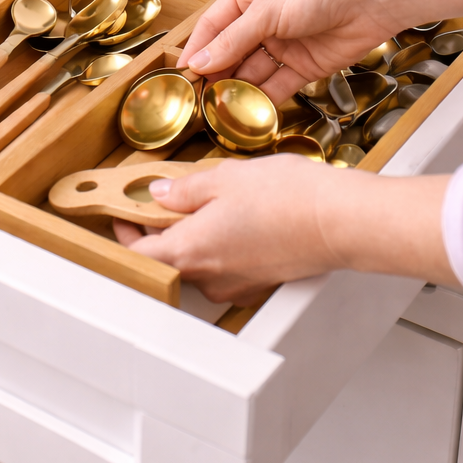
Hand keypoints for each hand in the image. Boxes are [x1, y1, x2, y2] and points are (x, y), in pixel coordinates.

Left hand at [113, 157, 455, 304]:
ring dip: (190, 236)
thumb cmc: (287, 199)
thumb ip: (183, 190)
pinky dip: (219, 244)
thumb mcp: (222, 179)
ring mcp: (237, 284)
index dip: (124, 231)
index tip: (120, 211)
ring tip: (202, 202)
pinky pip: (226, 266)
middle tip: (158, 200)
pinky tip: (234, 217)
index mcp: (190, 251)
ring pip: (197, 263)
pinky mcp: (260, 282)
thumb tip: (160, 194)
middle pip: (166, 259)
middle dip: (158, 229)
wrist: (341, 220)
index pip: (137, 253)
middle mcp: (210, 277)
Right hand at [176, 0, 394, 104]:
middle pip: (231, 51)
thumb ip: (233, 40)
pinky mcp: (306, 65)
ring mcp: (285, 44)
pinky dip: (266, 98)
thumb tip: (200, 62)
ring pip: (253, 71)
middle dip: (216, 72)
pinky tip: (251, 110)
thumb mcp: (267, 11)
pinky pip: (279, 85)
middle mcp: (263, 20)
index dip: (197, 48)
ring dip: (239, 88)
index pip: (213, 25)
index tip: (182, 72)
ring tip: (222, 107)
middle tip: (200, 96)